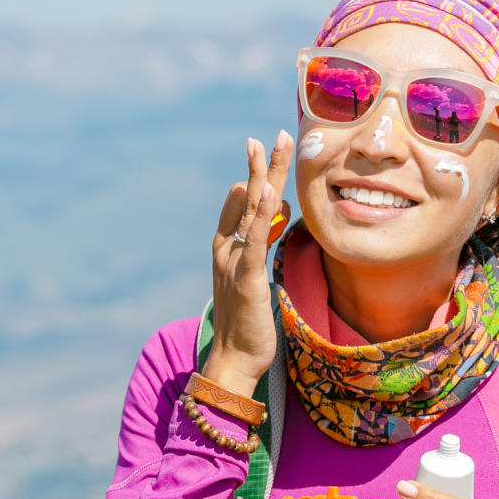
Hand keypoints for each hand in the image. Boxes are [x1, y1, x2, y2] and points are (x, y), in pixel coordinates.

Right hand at [201, 131, 293, 397]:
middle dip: (259, 165)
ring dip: (263, 176)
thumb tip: (271, 223)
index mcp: (227, 251)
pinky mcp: (246, 278)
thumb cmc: (246, 326)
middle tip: (269, 136)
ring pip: (251, 210)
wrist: (233, 362)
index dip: (255, 179)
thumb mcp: (254, 282)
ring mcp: (233, 262)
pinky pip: (254, 240)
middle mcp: (226, 251)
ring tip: (273, 146)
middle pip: (246, 199)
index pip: (241, 206)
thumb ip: (258, 252)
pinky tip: (268, 191)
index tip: (264, 152)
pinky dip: (261, 214)